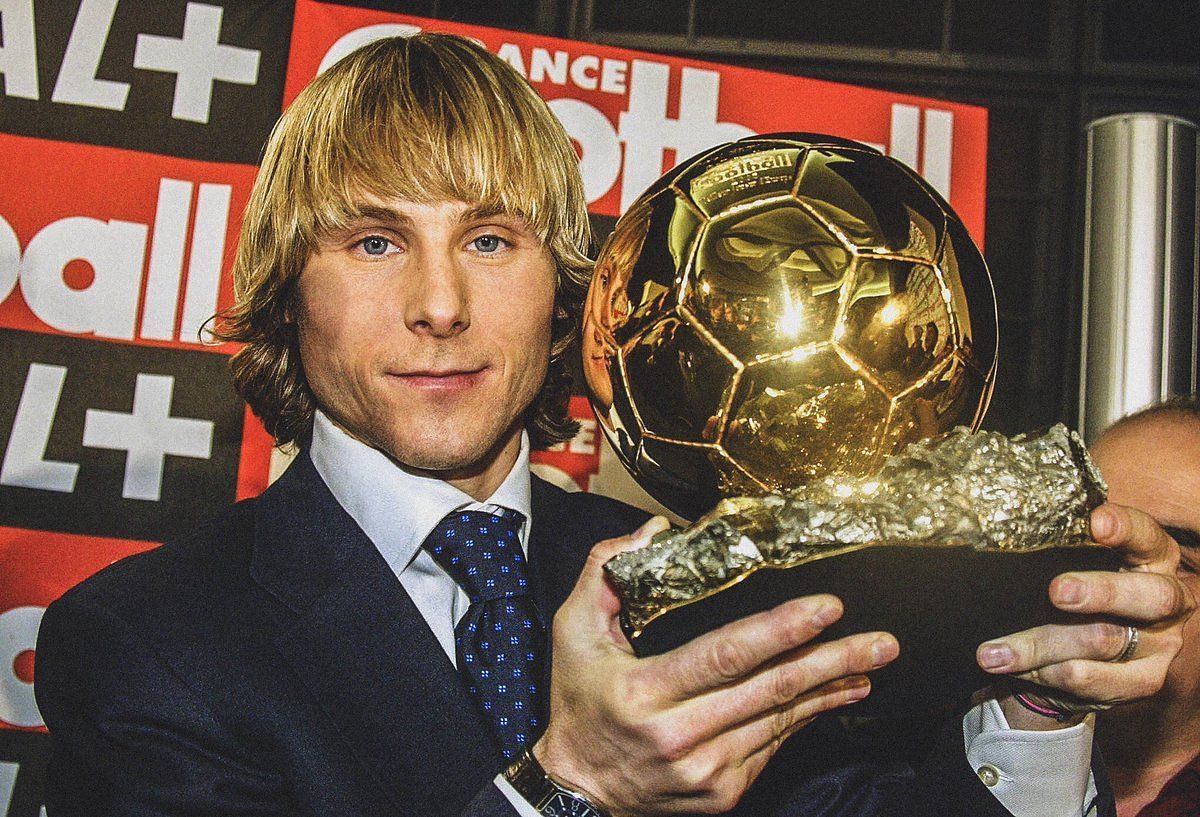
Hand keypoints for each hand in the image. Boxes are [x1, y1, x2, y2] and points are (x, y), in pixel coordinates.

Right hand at [534, 517, 898, 815]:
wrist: (578, 789)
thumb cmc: (579, 703)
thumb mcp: (572, 632)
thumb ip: (605, 573)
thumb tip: (655, 531)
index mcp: (645, 692)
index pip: (725, 655)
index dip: (781, 630)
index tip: (826, 607)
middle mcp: (680, 736)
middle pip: (772, 690)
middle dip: (834, 660)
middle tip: (881, 640)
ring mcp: (707, 770)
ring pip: (782, 720)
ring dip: (831, 689)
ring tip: (869, 664)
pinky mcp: (723, 791)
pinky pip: (773, 746)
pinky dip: (805, 718)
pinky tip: (832, 696)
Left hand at [976, 503, 1195, 726]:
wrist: (1073, 658)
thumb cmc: (1071, 595)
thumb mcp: (1069, 567)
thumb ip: (1061, 551)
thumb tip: (1012, 531)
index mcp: (1153, 558)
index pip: (1148, 537)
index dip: (1127, 528)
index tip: (1096, 523)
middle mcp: (1168, 600)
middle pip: (1149, 596)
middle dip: (1101, 592)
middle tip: (1057, 592)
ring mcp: (1159, 645)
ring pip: (1102, 641)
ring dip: (1039, 645)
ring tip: (992, 652)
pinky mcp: (1142, 681)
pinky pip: (1089, 679)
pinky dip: (1045, 672)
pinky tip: (1012, 668)